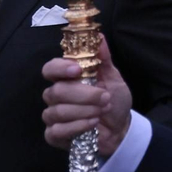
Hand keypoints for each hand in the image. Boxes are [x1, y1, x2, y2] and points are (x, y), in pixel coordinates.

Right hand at [42, 39, 130, 156]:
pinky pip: (57, 130)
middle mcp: (55, 95)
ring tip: (102, 111)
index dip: (60, 68)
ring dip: (86, 111)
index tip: (77, 70)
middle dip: (85, 95)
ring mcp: (53, 115)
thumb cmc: (113, 100)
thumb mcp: (113, 78)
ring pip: (58, 111)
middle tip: (105, 98)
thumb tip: (100, 37)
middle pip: (57, 91)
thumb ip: (104, 59)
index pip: (50, 68)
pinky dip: (78, 126)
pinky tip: (92, 124)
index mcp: (67, 78)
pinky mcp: (53, 135)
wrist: (120, 127)